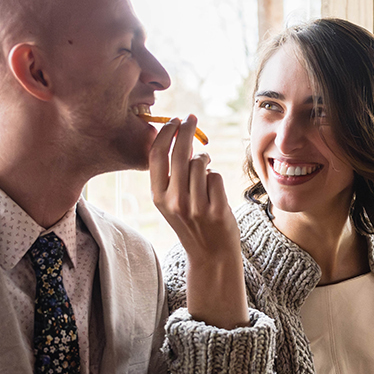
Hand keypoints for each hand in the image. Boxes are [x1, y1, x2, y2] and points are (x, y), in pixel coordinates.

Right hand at [149, 115, 247, 328]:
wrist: (210, 255)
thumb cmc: (192, 222)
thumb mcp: (171, 202)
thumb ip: (170, 176)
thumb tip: (177, 137)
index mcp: (158, 197)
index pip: (157, 156)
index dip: (165, 133)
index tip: (174, 120)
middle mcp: (174, 201)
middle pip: (180, 153)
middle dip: (187, 129)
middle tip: (192, 118)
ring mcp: (196, 207)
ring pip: (200, 163)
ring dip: (205, 162)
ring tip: (204, 174)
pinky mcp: (216, 209)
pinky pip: (216, 176)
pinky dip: (216, 178)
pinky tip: (214, 192)